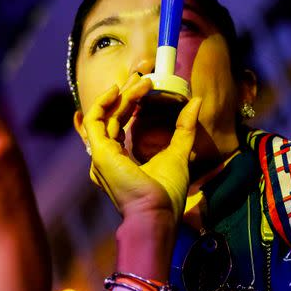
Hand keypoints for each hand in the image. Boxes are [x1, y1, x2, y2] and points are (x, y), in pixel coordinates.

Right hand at [84, 74, 201, 222]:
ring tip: (139, 81)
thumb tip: (196, 102)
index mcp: (120, 162)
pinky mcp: (100, 153)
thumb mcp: (178, 152)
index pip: (118, 126)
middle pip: (111, 118)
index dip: (129, 104)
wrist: (157, 213)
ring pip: (104, 117)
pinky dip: (103, 104)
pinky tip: (118, 90)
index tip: (144, 87)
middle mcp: (106, 158)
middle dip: (126, 96)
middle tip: (141, 77)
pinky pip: (95, 122)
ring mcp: (100, 156)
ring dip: (120, 97)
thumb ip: (184, 128)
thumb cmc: (166, 193)